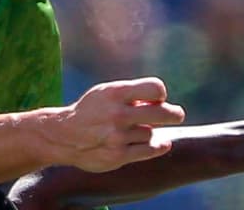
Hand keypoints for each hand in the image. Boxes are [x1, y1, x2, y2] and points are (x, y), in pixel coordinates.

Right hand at [45, 77, 185, 172]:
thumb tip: (162, 102)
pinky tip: (162, 143)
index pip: (155, 88)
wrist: (65, 136)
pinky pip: (148, 150)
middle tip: (177, 114)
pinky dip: (158, 147)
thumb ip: (131, 95)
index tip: (158, 98)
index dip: (160, 94)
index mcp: (115, 92)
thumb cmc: (91, 110)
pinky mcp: (118, 156)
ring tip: (135, 130)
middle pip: (161, 113)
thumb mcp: (106, 93)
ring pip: (151, 133)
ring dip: (148, 132)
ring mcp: (118, 136)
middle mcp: (118, 113)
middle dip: (174, 113)